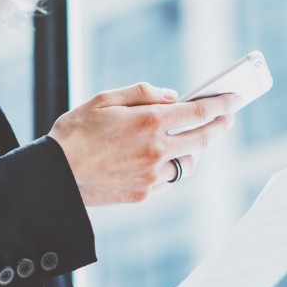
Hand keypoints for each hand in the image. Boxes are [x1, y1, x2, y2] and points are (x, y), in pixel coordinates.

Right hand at [48, 82, 240, 205]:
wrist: (53, 176)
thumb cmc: (76, 132)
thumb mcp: (105, 99)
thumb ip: (144, 93)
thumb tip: (173, 97)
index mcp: (150, 122)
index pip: (199, 113)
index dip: (222, 105)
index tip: (234, 99)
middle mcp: (156, 150)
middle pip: (203, 138)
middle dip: (220, 125)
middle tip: (228, 118)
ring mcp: (151, 175)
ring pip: (188, 163)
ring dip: (194, 150)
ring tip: (192, 139)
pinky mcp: (142, 193)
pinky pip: (168, 179)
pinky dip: (170, 167)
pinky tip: (163, 158)